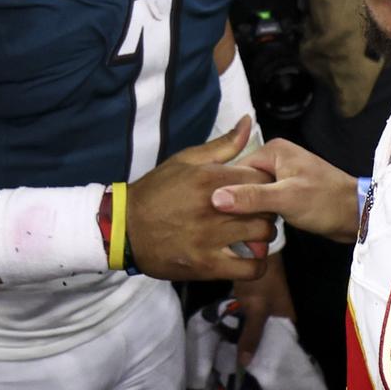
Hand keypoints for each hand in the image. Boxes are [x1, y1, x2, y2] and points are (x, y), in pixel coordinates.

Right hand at [126, 117, 274, 281]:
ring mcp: (210, 239)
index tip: (258, 189)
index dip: (265, 184)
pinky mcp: (206, 265)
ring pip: (263, 235)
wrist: (123, 227)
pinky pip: (250, 268)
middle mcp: (213, 208)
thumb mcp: (185, 161)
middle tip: (257, 211)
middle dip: (267, 208)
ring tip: (252, 232)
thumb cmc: (156, 191)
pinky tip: (248, 256)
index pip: (261, 178)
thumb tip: (249, 121)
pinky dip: (257, 264)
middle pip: (266, 206)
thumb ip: (223, 145)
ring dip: (263, 234)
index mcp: (210, 179)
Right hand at [209, 137, 359, 243]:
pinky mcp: (286, 192)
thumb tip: (216, 197)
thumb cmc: (327, 202)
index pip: (235, 170)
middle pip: (242, 184)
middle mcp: (275, 159)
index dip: (227, 193)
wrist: (356, 216)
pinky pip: (264, 204)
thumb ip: (252, 197)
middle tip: (236, 233)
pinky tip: (257, 236)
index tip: (218, 216)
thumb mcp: (286, 199)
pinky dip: (261, 218)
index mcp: (273, 150)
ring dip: (250, 216)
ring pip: (252, 196)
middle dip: (239, 208)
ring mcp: (281, 176)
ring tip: (247, 238)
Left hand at [229, 254, 294, 366]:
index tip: (262, 376)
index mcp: (288, 319)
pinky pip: (251, 320)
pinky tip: (234, 337)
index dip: (275, 362)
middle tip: (243, 369)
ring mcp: (268, 307)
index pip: (285, 347)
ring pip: (260, 330)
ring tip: (236, 358)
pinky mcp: (256, 300)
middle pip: (271, 339)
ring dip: (250, 340)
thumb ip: (251, 336)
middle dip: (259, 352)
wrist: (256, 249)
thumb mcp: (256, 310)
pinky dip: (244, 327)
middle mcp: (281, 315)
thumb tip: (245, 363)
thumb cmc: (261, 281)